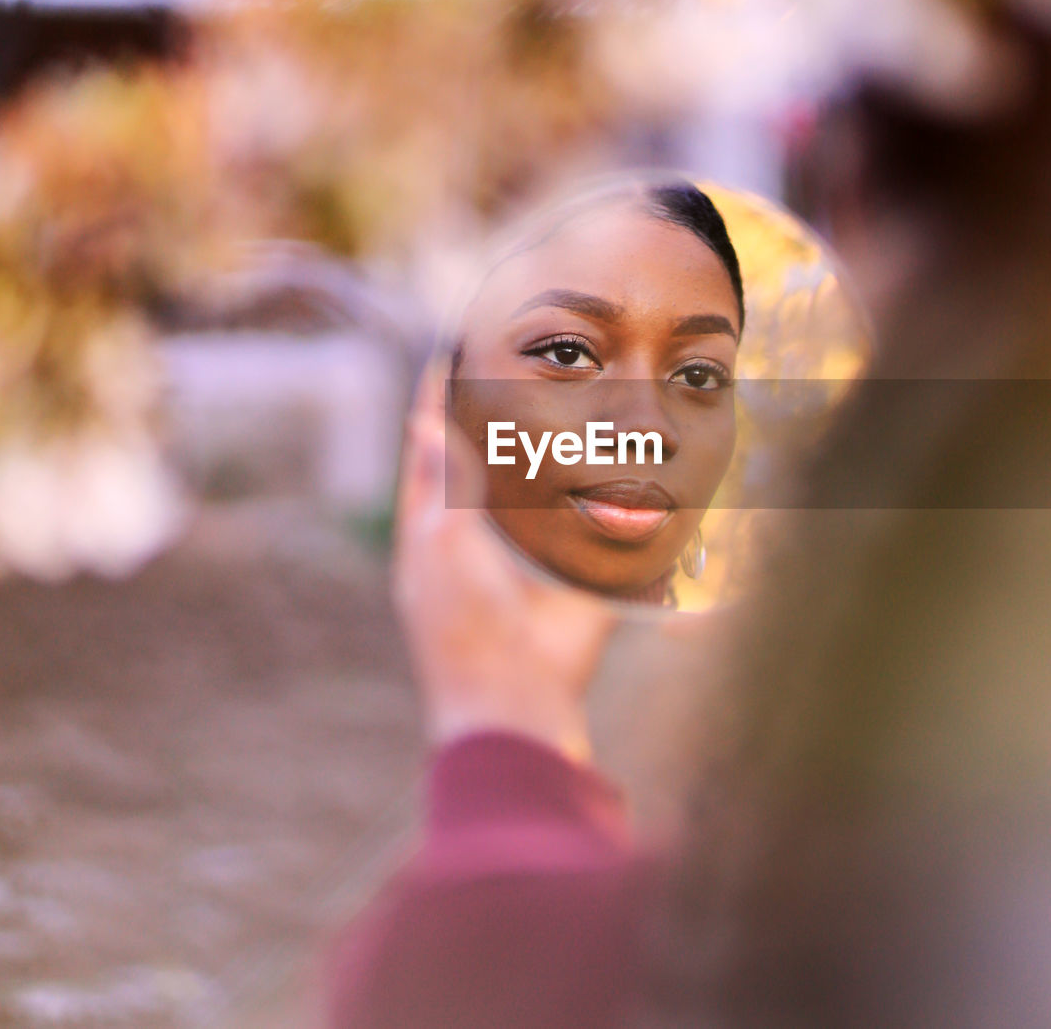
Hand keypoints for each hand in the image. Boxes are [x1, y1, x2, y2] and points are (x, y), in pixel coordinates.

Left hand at [393, 389, 617, 760]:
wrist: (519, 701)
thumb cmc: (464, 629)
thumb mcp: (442, 551)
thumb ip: (439, 488)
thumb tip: (421, 423)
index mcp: (436, 532)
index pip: (434, 451)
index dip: (438, 401)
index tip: (453, 348)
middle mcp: (482, 537)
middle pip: (492, 463)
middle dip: (507, 418)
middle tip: (533, 364)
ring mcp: (530, 555)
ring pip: (545, 488)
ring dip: (561, 450)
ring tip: (582, 394)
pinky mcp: (575, 574)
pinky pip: (595, 527)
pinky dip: (610, 496)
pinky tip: (629, 456)